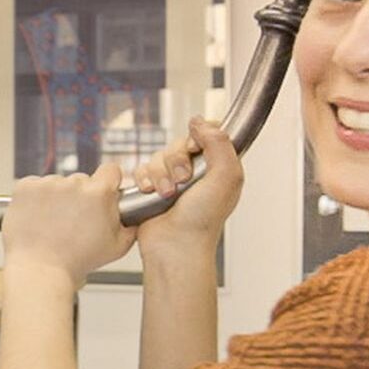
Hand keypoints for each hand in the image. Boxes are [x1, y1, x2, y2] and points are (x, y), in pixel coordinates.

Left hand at [1, 160, 137, 290]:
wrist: (39, 271)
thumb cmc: (76, 262)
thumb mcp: (117, 247)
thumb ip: (131, 224)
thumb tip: (136, 213)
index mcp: (98, 193)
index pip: (110, 170)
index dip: (108, 181)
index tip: (102, 192)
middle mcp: (73, 183)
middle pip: (81, 180)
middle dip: (79, 196)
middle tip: (73, 220)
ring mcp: (47, 183)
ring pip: (57, 183)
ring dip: (57, 198)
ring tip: (53, 224)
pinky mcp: (25, 186)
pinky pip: (35, 185)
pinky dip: (36, 198)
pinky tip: (38, 218)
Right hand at [132, 118, 242, 251]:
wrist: (175, 247)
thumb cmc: (203, 221)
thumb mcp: (226, 177)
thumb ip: (220, 143)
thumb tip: (201, 122)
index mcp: (220, 167)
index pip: (210, 133)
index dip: (199, 135)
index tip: (196, 148)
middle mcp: (198, 172)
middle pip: (180, 142)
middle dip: (177, 160)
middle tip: (183, 180)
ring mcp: (174, 180)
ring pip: (159, 155)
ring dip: (160, 173)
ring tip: (167, 194)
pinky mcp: (154, 189)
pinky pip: (142, 168)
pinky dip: (145, 180)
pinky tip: (151, 194)